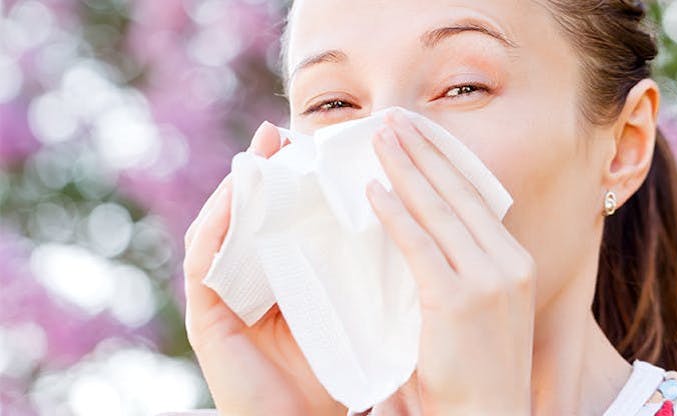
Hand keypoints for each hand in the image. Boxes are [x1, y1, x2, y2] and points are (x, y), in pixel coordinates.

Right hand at [182, 122, 345, 415]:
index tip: (316, 147)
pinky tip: (236, 196)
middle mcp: (248, 284)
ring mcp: (223, 299)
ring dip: (238, 188)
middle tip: (281, 133)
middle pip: (248, 218)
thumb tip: (399, 223)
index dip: (293, 183)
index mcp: (280, 280)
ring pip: (222, 230)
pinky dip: (217, 225)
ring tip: (259, 152)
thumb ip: (361, 274)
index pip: (281, 221)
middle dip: (262, 173)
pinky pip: (205, 262)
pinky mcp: (207, 318)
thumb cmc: (336, 374)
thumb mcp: (352, 310)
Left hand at [365, 109, 536, 415]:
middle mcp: (508, 262)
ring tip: (378, 139)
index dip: (445, 161)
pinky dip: (395, 214)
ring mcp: (488, 280)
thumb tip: (425, 230)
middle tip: (393, 120)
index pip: (477, 197)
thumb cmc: (477, 371)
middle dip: (424, 150)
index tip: (420, 134)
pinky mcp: (457, 300)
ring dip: (405, 168)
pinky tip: (373, 192)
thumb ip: (463, 269)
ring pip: (439, 210)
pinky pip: (419, 246)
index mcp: (515, 261)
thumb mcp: (483, 309)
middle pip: (460, 192)